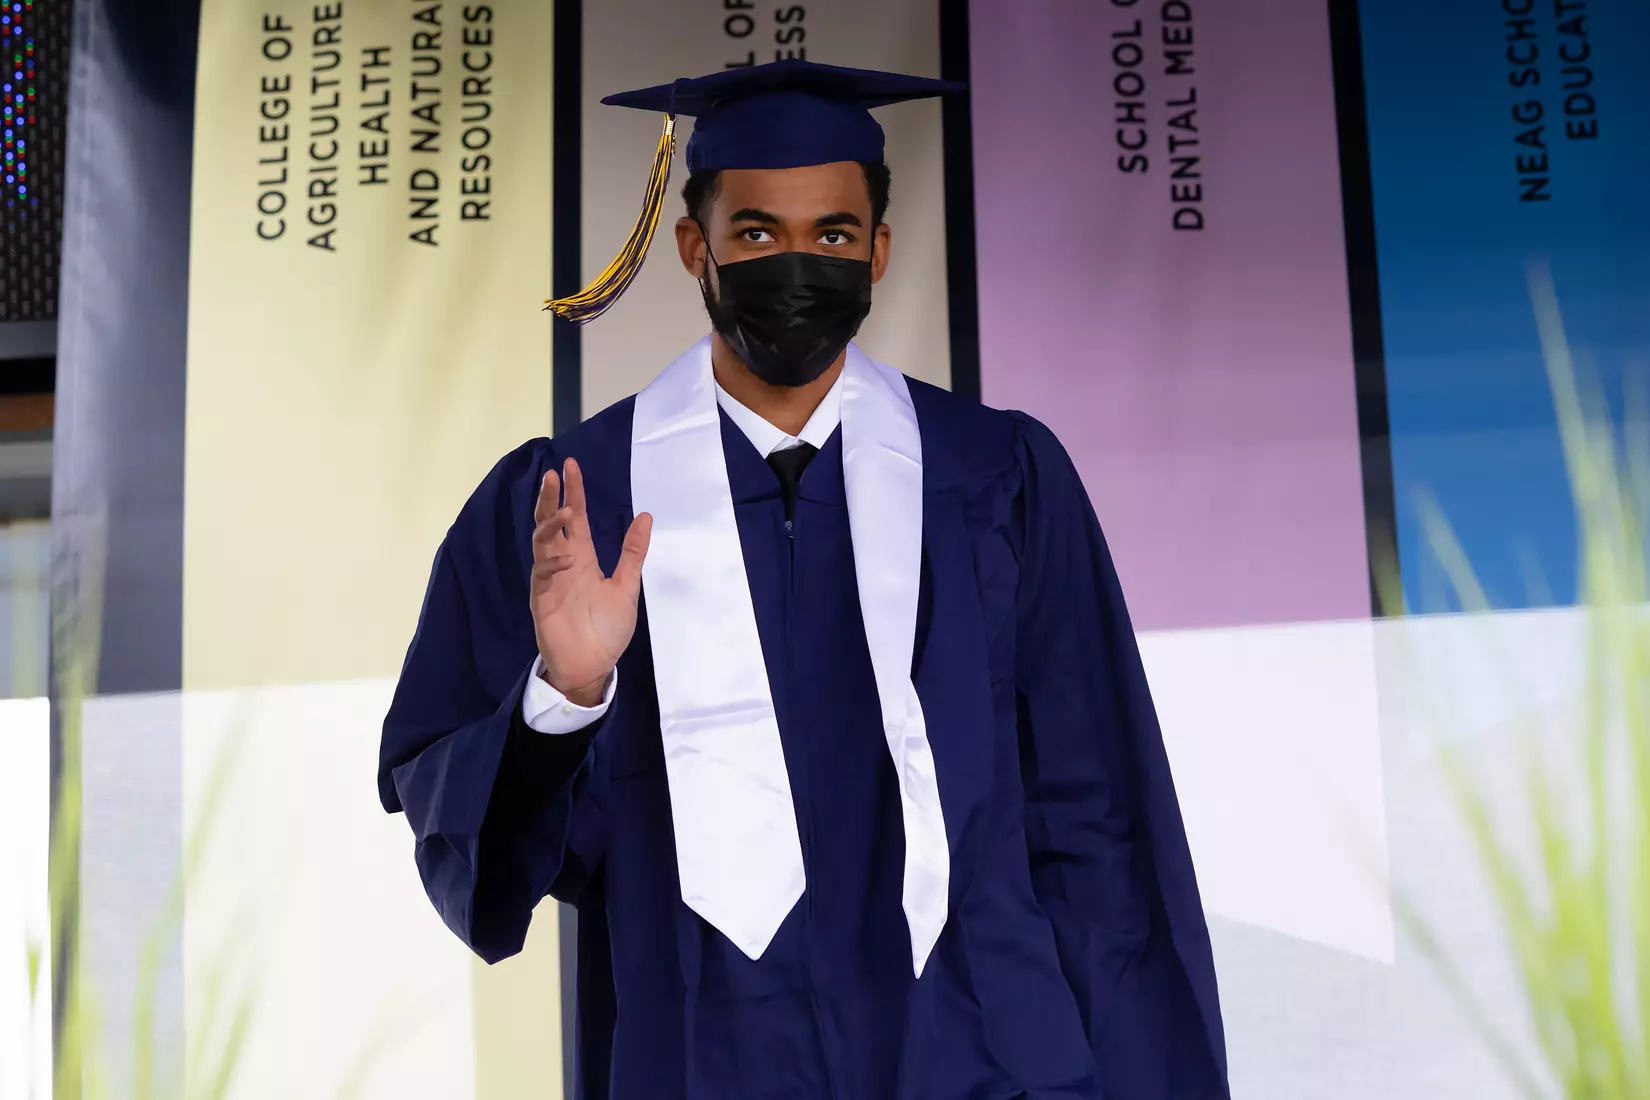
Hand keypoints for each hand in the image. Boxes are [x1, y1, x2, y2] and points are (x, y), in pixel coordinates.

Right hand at [532, 458, 652, 706]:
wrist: (592, 666)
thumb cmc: (606, 628)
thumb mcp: (626, 586)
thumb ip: (633, 553)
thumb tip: (646, 516)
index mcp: (582, 558)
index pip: (576, 518)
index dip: (573, 492)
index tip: (571, 467)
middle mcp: (563, 562)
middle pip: (552, 522)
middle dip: (551, 497)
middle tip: (554, 474)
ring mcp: (549, 578)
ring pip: (542, 541)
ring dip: (551, 524)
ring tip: (566, 512)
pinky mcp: (541, 597)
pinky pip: (542, 572)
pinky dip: (552, 562)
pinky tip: (566, 558)